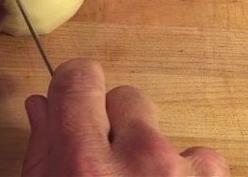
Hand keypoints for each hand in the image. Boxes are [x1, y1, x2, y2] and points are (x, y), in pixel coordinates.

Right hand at [22, 59, 228, 176]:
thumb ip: (42, 152)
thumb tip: (42, 107)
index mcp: (83, 163)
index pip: (79, 79)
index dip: (74, 85)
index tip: (73, 97)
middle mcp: (136, 162)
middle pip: (126, 98)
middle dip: (114, 124)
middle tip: (105, 165)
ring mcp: (181, 174)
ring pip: (163, 130)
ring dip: (151, 153)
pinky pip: (205, 160)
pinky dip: (188, 174)